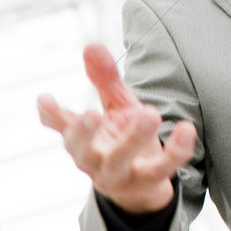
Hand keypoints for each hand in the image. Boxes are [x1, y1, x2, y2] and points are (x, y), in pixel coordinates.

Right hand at [37, 43, 196, 213]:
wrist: (142, 185)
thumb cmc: (122, 138)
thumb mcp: (115, 107)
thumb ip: (104, 79)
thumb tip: (91, 45)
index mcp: (82, 141)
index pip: (62, 129)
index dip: (51, 116)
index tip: (44, 99)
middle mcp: (94, 161)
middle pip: (84, 151)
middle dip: (84, 134)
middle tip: (91, 113)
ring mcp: (120, 174)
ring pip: (120, 161)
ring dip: (133, 139)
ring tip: (150, 112)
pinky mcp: (148, 181)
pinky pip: (162, 168)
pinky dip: (175, 151)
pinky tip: (186, 129)